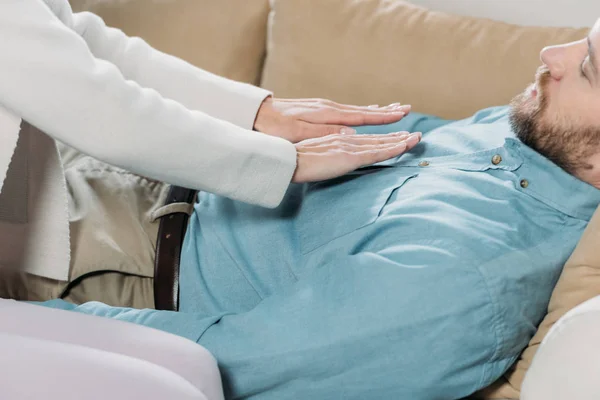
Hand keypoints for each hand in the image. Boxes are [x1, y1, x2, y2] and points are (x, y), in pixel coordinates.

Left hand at [254, 97, 410, 142]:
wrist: (257, 114)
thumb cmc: (275, 127)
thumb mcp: (298, 133)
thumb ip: (325, 132)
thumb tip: (351, 132)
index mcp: (327, 114)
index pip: (362, 116)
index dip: (383, 117)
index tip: (402, 116)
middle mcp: (329, 108)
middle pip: (363, 110)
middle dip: (386, 112)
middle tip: (407, 109)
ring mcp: (323, 107)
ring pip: (356, 109)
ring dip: (375, 110)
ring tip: (392, 109)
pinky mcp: (317, 110)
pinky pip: (346, 111)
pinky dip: (360, 111)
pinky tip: (363, 111)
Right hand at [292, 131, 420, 182]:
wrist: (286, 160)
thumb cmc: (293, 160)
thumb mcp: (312, 156)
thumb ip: (326, 154)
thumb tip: (338, 156)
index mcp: (336, 141)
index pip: (364, 140)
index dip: (380, 139)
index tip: (394, 137)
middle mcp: (345, 140)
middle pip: (376, 140)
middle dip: (396, 137)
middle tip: (413, 135)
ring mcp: (349, 147)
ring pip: (380, 144)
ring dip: (400, 141)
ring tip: (415, 138)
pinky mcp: (350, 157)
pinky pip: (377, 153)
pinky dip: (392, 149)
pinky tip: (404, 146)